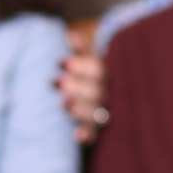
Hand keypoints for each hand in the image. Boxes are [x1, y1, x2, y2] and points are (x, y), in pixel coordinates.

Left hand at [57, 29, 107, 144]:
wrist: (114, 109)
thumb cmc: (95, 81)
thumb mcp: (91, 64)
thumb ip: (82, 52)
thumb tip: (70, 36)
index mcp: (112, 76)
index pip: (99, 70)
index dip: (79, 66)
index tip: (60, 62)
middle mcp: (113, 95)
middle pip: (98, 92)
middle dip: (76, 86)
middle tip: (58, 81)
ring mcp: (109, 113)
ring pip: (98, 114)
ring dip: (81, 109)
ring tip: (63, 102)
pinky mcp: (101, 131)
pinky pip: (97, 135)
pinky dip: (87, 135)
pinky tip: (76, 136)